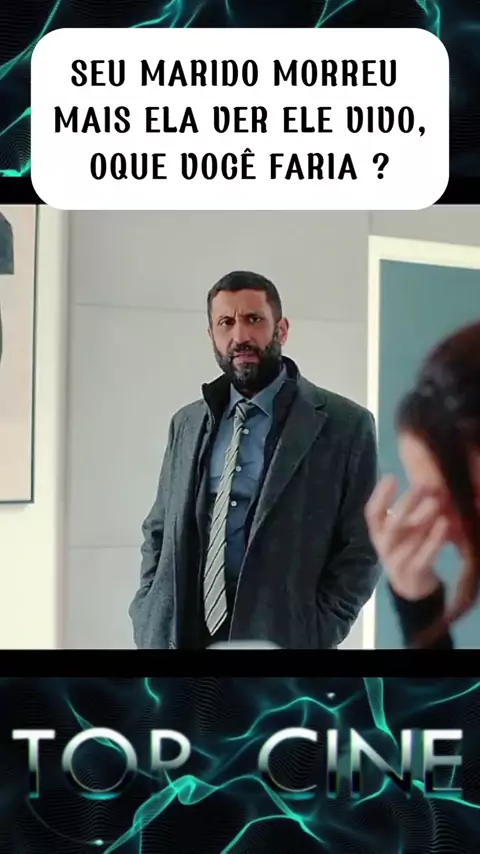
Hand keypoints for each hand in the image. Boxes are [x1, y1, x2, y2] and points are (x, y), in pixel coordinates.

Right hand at [365, 475, 448, 600]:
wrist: (410, 585)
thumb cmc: (405, 548)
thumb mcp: (401, 530)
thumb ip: (407, 512)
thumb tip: (425, 484)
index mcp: (377, 532)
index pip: (372, 513)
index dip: (380, 496)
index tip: (391, 477)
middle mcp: (384, 546)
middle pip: (392, 524)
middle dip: (406, 505)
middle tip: (421, 486)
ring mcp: (396, 561)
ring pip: (408, 540)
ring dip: (421, 520)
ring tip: (435, 503)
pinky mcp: (413, 573)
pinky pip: (423, 556)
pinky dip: (433, 541)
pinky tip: (443, 525)